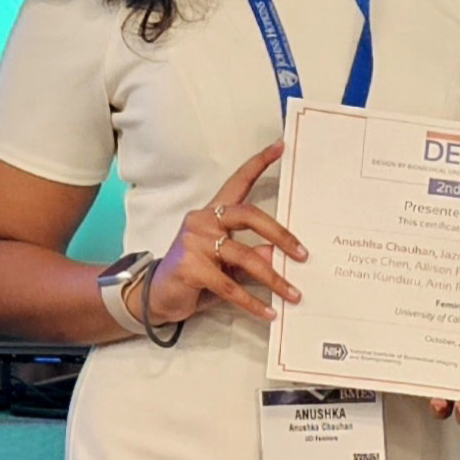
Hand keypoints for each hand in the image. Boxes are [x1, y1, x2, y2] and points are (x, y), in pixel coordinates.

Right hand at [140, 141, 305, 325]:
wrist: (156, 297)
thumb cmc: (197, 275)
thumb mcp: (228, 263)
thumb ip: (252, 255)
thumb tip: (278, 255)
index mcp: (213, 213)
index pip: (238, 181)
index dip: (259, 163)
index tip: (280, 147)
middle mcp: (203, 220)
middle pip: (249, 215)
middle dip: (280, 234)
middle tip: (303, 254)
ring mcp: (194, 242)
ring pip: (244, 256)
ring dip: (273, 278)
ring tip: (293, 294)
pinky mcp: (190, 267)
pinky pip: (229, 285)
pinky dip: (252, 301)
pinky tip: (268, 311)